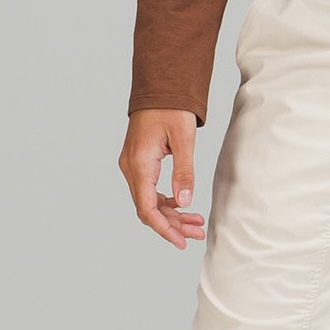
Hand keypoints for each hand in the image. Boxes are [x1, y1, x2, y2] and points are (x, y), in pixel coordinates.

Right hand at [120, 109, 205, 248]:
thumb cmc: (171, 108)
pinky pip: (149, 190)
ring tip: (196, 223)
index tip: (181, 242)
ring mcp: (132, 166)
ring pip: (149, 201)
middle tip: (198, 234)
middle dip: (172, 225)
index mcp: (140, 164)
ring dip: (171, 215)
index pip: (147, 208)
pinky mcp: (139, 163)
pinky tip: (183, 205)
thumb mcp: (184, 139)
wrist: (159, 87)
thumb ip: (184, 171)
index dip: (164, 229)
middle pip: (148, 209)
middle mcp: (131, 168)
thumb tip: (185, 201)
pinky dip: (166, 201)